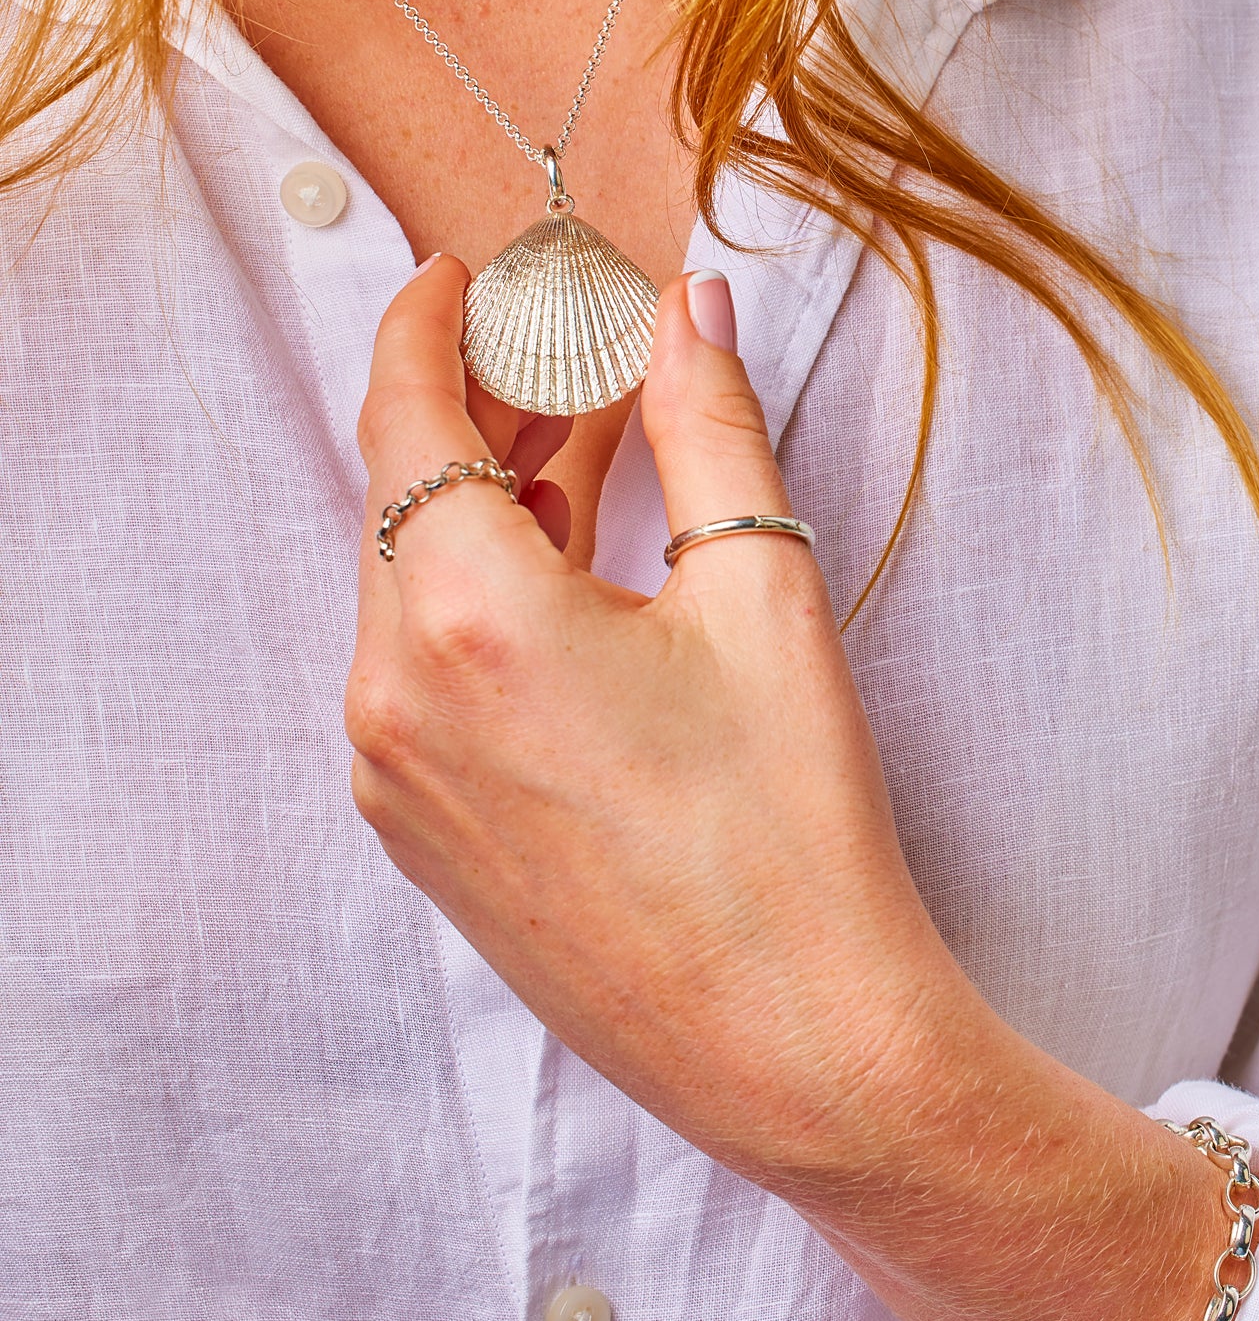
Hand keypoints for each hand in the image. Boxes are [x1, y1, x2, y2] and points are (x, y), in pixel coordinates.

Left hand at [348, 256, 1226, 1320]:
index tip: (462, 274)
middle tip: (563, 348)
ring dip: (487, 506)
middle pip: (402, 499)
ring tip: (590, 452)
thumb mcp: (762, 592)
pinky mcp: (424, 836)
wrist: (799, 1046)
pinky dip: (481, 600)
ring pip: (411, 588)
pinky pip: (423, 674)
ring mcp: (397, 780)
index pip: (404, 418)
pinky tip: (579, 576)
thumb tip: (687, 309)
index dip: (427, 325)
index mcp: (471, 620)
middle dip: (476, 409)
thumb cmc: (794, 831)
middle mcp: (397, 699)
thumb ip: (706, 425)